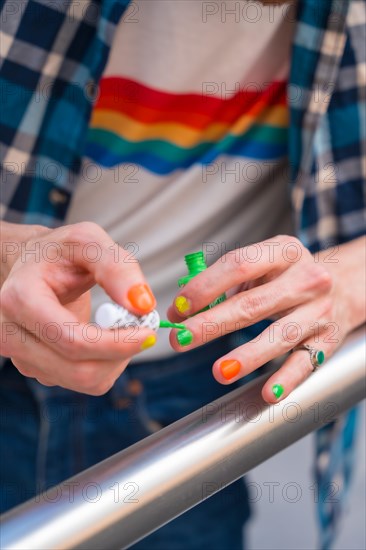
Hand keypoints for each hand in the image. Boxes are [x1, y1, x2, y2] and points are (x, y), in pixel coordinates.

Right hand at [0, 222, 156, 393]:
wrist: (31, 263)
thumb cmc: (58, 252)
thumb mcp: (88, 241)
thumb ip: (117, 267)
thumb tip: (143, 305)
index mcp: (20, 299)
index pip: (73, 340)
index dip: (116, 343)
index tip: (148, 331)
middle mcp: (12, 334)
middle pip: (80, 371)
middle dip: (121, 354)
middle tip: (142, 329)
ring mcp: (22, 357)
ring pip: (85, 381)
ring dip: (116, 360)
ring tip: (120, 327)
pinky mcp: (37, 369)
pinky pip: (83, 382)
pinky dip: (106, 365)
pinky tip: (103, 337)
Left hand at [168, 235, 365, 402]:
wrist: (344, 286)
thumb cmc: (288, 277)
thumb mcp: (264, 265)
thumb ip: (226, 283)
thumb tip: (182, 310)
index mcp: (284, 251)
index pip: (239, 265)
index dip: (204, 287)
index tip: (178, 308)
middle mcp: (306, 278)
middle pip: (252, 304)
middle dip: (211, 324)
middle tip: (181, 340)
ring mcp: (319, 311)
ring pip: (279, 336)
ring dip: (247, 356)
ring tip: (219, 372)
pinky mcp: (328, 340)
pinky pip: (305, 363)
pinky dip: (286, 379)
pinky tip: (267, 393)